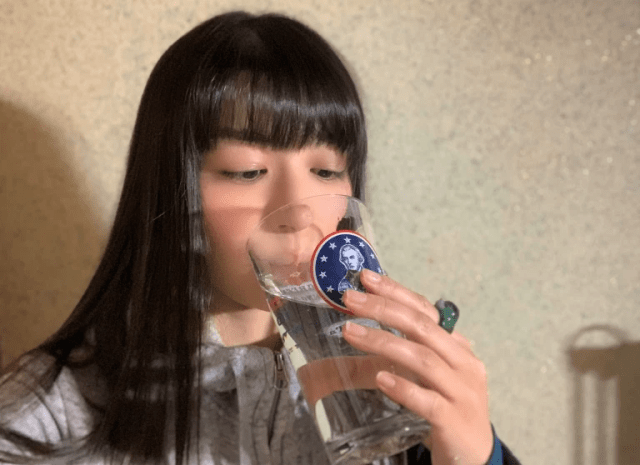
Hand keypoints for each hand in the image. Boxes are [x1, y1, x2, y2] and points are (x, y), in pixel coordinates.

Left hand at [341, 269, 493, 464]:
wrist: (476, 456)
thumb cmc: (448, 407)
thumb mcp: (433, 373)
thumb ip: (412, 348)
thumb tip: (369, 321)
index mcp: (457, 347)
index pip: (426, 310)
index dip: (396, 292)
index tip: (366, 278)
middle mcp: (464, 363)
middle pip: (422, 327)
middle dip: (383, 309)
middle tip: (350, 299)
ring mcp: (462, 392)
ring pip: (422, 360)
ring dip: (383, 342)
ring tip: (350, 332)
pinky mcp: (455, 421)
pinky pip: (428, 401)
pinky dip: (404, 388)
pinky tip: (381, 379)